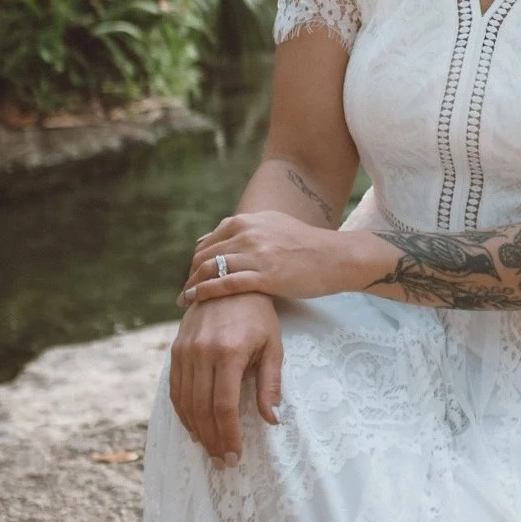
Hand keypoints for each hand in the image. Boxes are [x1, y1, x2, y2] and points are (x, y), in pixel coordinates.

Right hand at [168, 292, 281, 465]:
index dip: (228, 435)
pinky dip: (183, 412)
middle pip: (202, 409)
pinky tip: (194, 427)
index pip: (224, 406)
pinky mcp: (175, 349)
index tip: (235, 456)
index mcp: (228, 352)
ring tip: (210, 449)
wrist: (229, 281)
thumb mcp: (273, 346)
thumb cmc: (259, 315)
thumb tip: (272, 420)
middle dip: (212, 440)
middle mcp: (202, 352)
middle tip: (222, 461)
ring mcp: (185, 351)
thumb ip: (270, 384)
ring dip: (196, 431)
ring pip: (185, 402)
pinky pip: (175, 389)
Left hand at [178, 209, 364, 306]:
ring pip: (210, 269)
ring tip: (185, 299)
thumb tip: (215, 239)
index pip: (209, 241)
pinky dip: (204, 292)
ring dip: (192, 285)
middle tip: (187, 291)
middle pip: (204, 255)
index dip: (197, 261)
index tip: (194, 275)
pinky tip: (194, 300)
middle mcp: (247, 234)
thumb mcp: (272, 226)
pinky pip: (224, 284)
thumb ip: (244, 231)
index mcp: (247, 221)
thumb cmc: (306, 245)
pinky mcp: (264, 276)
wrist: (335, 257)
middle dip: (192, 274)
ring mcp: (255, 255)